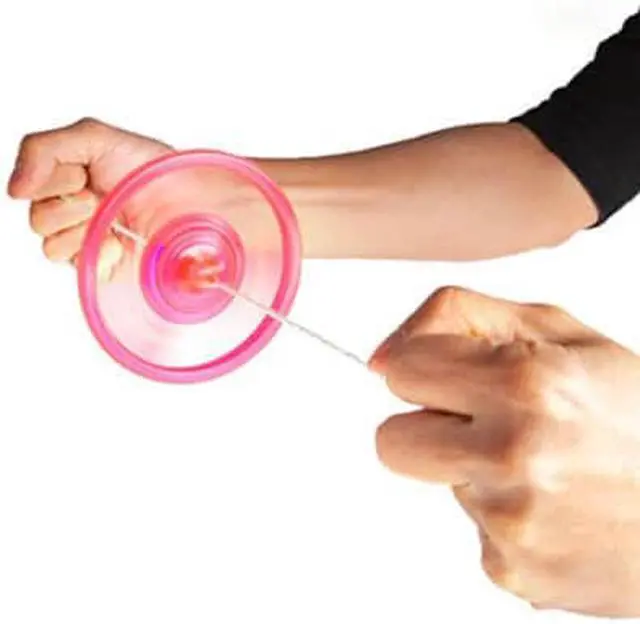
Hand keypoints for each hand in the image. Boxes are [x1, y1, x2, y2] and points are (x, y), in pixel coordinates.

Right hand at [7, 118, 171, 278]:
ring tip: (111, 220)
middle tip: (99, 197)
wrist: (193, 204)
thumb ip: (42, 150)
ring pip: (49, 244)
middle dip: (68, 204)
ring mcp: (88, 242)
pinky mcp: (102, 267)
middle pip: (36, 218)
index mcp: (70, 180)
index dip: (53, 178)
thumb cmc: (153, 171)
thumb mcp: (95, 138)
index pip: (29, 185)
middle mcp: (75, 212)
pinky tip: (118, 243)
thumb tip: (13, 189)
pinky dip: (95, 252)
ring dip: (79, 228)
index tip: (84, 172)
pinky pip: (74, 266)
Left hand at [370, 286, 639, 617]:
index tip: (449, 373)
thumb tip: (380, 359)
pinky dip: (502, 513)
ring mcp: (511, 521)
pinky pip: (471, 528)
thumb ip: (460, 318)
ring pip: (436, 482)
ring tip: (538, 463)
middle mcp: (513, 455)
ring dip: (472, 468)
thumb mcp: (560, 332)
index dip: (424, 367)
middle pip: (390, 440)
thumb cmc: (635, 414)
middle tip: (480, 421)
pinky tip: (551, 503)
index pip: (402, 370)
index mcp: (525, 383)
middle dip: (424, 426)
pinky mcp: (513, 570)